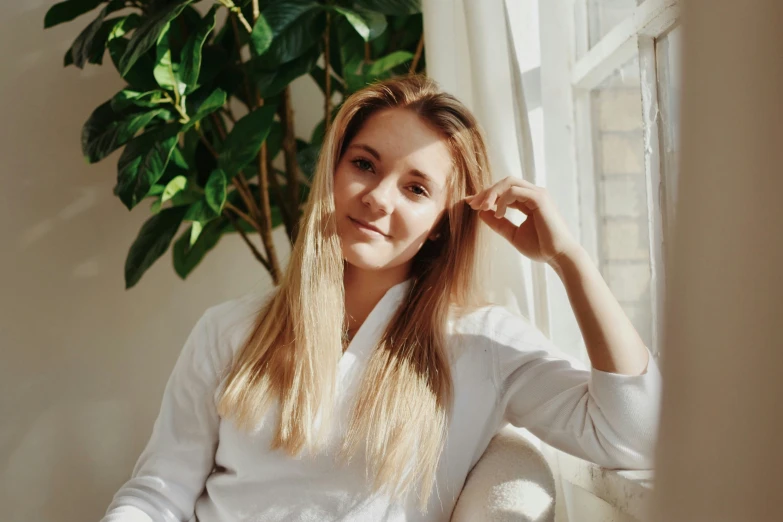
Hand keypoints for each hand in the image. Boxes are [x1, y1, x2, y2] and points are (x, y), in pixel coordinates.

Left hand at [466, 177, 581, 264]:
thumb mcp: (513, 234)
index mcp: (529, 200)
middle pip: (505, 182)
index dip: (486, 195)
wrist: (558, 256)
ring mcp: (538, 194)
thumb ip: (498, 223)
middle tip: (472, 204)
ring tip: (482, 208)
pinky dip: (502, 201)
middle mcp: (534, 193)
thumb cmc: (541, 247)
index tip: (471, 203)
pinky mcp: (540, 198)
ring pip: (509, 182)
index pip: (504, 190)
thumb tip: (481, 213)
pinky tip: (498, 214)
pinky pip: (515, 191)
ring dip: (492, 193)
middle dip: (486, 192)